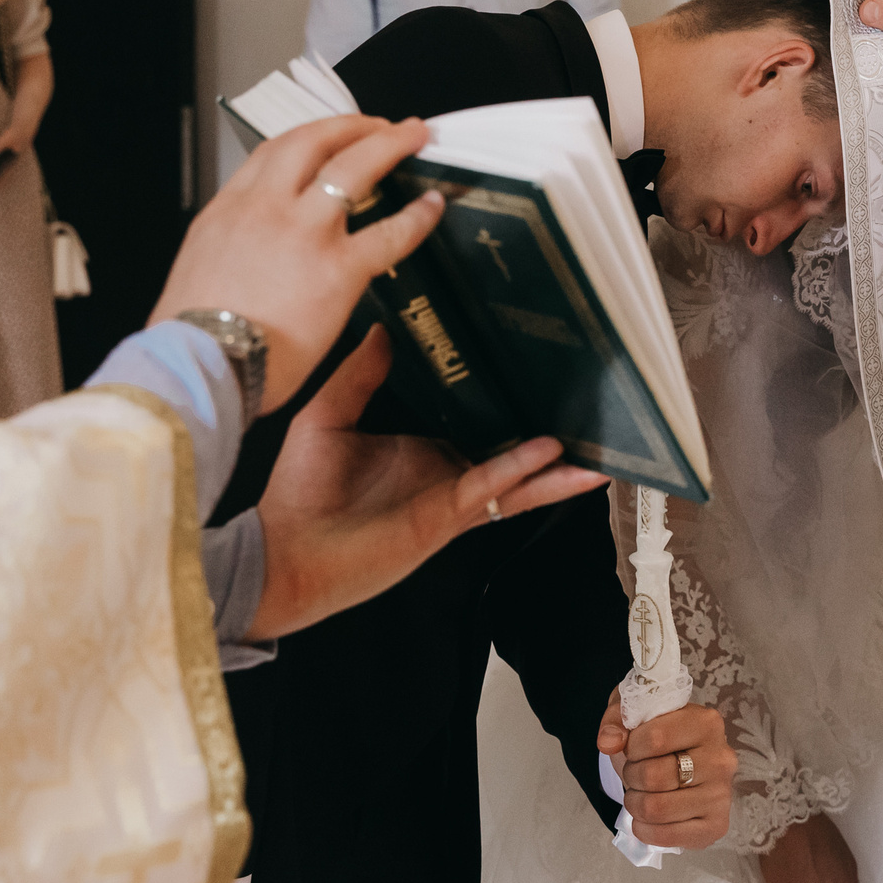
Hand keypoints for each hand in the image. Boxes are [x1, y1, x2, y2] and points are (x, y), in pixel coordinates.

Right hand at [152, 115, 441, 411]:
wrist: (198, 363)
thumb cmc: (192, 335)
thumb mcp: (198, 267)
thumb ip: (230, 245)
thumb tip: (248, 253)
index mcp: (230, 209)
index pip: (272, 152)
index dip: (308, 137)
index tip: (329, 136)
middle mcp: (268, 207)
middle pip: (314, 141)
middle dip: (352, 124)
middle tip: (379, 123)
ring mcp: (306, 232)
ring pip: (355, 166)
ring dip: (389, 143)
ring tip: (413, 135)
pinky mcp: (339, 267)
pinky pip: (391, 230)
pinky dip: (417, 214)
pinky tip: (432, 205)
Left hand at [246, 328, 608, 636]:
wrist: (284, 554)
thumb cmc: (298, 492)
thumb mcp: (326, 416)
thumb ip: (358, 375)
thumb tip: (382, 327)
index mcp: (421, 444)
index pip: (472, 414)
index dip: (500, 391)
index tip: (525, 354)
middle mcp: (445, 469)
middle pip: (507, 445)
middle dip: (545, 426)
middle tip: (585, 393)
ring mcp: (451, 497)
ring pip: (517, 476)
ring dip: (556, 462)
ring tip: (598, 442)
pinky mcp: (448, 518)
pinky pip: (495, 492)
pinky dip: (525, 473)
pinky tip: (553, 454)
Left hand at [598, 695, 737, 848]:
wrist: (684, 761)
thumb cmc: (660, 736)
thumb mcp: (638, 715)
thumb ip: (618, 720)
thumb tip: (609, 743)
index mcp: (706, 723)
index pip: (654, 739)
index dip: (630, 747)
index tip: (632, 748)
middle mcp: (721, 759)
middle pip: (653, 776)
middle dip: (631, 776)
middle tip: (634, 774)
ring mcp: (721, 795)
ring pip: (656, 808)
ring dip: (635, 804)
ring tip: (639, 795)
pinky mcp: (716, 825)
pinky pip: (667, 837)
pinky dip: (645, 830)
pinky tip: (646, 819)